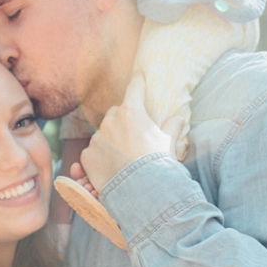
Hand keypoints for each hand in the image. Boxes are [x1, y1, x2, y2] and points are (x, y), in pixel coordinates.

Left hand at [78, 75, 179, 189]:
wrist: (141, 191)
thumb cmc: (158, 164)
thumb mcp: (169, 143)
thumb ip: (172, 127)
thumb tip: (179, 118)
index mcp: (132, 112)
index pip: (135, 89)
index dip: (138, 81)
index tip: (139, 75)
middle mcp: (111, 121)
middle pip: (116, 112)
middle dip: (123, 119)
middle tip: (134, 134)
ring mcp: (97, 139)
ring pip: (104, 133)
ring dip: (111, 139)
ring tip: (124, 157)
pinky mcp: (87, 156)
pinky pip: (93, 151)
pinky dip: (100, 156)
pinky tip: (112, 167)